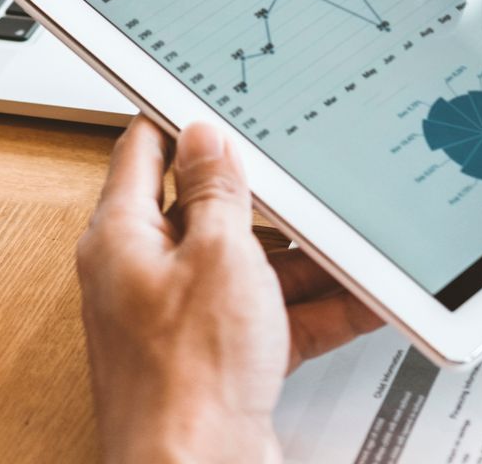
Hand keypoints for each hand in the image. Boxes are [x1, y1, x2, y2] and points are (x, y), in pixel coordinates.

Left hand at [77, 118, 382, 463]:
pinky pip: (269, 318)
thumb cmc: (187, 382)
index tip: (212, 98)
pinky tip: (360, 297)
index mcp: (121, 239)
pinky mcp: (218, 364)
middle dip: (261, 196)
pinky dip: (312, 308)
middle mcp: (143, 278)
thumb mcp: (218, 257)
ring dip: (299, 257)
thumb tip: (205, 137)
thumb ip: (216, 191)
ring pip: (245, 269)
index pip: (142, 153)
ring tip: (350, 235)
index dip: (178, 120)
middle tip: (302, 169)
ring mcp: (181, 324)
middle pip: (204, 213)